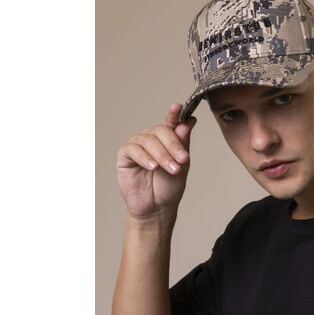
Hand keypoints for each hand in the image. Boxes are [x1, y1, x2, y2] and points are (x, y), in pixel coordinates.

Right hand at [116, 103, 196, 218]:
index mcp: (166, 139)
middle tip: (183, 159)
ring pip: (148, 140)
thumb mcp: (181, 164)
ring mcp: (137, 146)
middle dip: (174, 144)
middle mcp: (151, 139)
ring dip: (162, 155)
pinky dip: (145, 158)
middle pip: (161, 130)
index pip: (171, 122)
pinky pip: (133, 150)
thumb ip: (183, 144)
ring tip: (172, 169)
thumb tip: (187, 123)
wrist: (157, 207)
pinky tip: (153, 167)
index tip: (178, 107)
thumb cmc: (169, 186)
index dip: (174, 113)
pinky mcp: (125, 156)